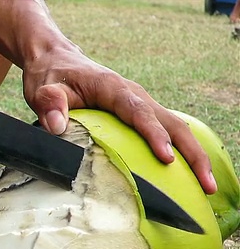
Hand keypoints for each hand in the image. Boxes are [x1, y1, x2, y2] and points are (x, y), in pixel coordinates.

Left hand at [22, 45, 216, 193]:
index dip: (154, 134)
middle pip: (172, 122)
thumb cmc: (50, 76)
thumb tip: (56, 125)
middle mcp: (134, 95)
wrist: (56, 61)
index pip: (138, 112)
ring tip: (207, 187)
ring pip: (176, 128)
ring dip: (194, 155)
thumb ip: (49, 104)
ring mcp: (140, 104)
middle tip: (205, 184)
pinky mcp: (139, 114)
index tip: (167, 158)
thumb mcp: (42, 88)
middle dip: (191, 153)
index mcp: (113, 88)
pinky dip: (181, 152)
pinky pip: (166, 132)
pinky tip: (186, 177)